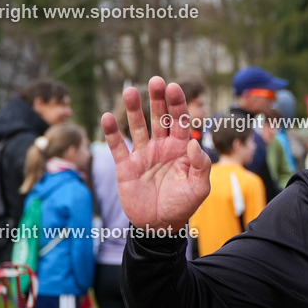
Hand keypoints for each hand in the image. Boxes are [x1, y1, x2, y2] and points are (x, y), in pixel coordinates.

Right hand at [100, 76, 210, 229]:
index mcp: (181, 149)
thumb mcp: (199, 188)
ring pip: (137, 127)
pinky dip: (112, 133)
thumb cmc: (183, 206)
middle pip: (159, 118)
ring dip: (134, 110)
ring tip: (130, 91)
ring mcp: (143, 155)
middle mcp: (161, 147)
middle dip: (157, 99)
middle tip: (155, 80)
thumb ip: (201, 164)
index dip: (177, 104)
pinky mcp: (126, 167)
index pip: (180, 121)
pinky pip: (118, 147)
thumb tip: (192, 140)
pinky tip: (107, 117)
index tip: (174, 88)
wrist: (160, 226)